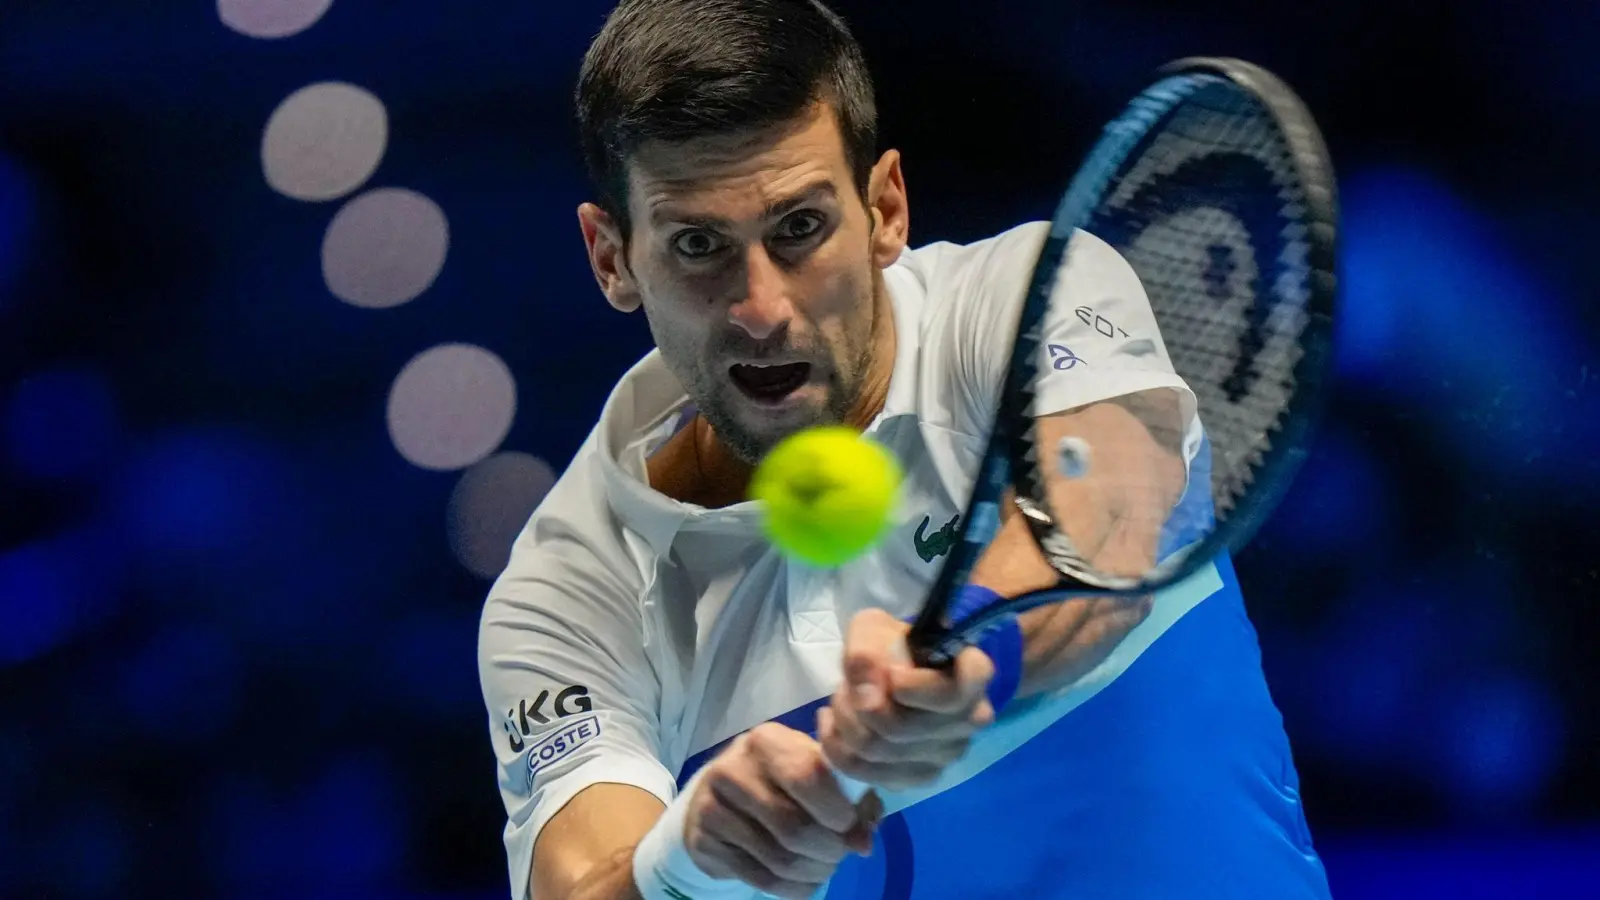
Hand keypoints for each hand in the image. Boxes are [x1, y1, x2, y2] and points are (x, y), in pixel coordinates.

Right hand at [683, 723, 881, 898]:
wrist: (719, 797)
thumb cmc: (780, 780)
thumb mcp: (815, 773)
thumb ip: (850, 798)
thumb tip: (863, 842)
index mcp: (767, 741)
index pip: (808, 776)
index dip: (838, 810)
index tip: (850, 824)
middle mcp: (734, 768)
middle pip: (795, 827)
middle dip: (830, 849)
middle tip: (841, 852)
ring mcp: (712, 806)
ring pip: (781, 859)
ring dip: (815, 871)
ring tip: (825, 866)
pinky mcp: (704, 842)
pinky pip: (762, 879)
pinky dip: (795, 888)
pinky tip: (803, 879)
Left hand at [817, 608, 994, 791]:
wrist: (884, 672)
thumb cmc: (888, 646)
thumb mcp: (871, 630)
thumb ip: (867, 653)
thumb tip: (869, 699)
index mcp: (972, 675)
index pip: (955, 692)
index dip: (917, 688)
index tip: (892, 675)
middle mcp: (970, 718)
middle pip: (902, 727)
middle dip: (858, 704)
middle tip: (846, 685)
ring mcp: (948, 753)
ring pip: (880, 751)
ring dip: (846, 723)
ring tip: (842, 701)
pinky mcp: (921, 777)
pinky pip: (868, 774)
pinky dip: (839, 749)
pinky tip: (835, 727)